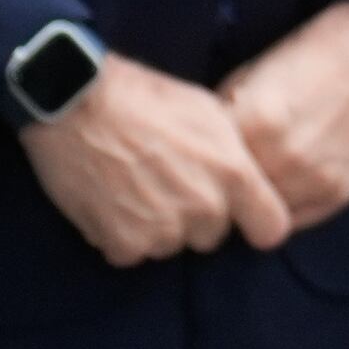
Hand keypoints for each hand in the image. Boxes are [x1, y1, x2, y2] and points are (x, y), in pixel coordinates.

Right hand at [22, 53, 293, 266]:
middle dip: (193, 217)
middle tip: (166, 183)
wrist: (78, 101)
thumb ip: (232, 153)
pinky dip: (118, 234)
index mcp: (234, 174)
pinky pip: (130, 252)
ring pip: (169, 245)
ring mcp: (163, 230)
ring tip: (132, 186)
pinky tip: (108, 200)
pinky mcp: (123, 243)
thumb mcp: (207, 111)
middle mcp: (204, 208)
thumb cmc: (144, 96)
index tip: (242, 216)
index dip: (255, 222)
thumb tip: (245, 177)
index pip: (271, 228)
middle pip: (211, 236)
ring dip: (154, 227)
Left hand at [224, 0, 348, 231]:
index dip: (202, 162)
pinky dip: (285, 207)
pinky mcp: (342, 193)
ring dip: (257, 202)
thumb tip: (204, 149)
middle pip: (232, 197)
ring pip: (263, 218)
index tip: (203, 159)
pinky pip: (297, 221)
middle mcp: (285, 159)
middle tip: (226, 174)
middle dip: (227, 185)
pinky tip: (285, 181)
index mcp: (254, 123)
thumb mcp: (253, 72)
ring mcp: (316, 181)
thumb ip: (224, 115)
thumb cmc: (313, 52)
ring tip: (258, 177)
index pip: (206, 166)